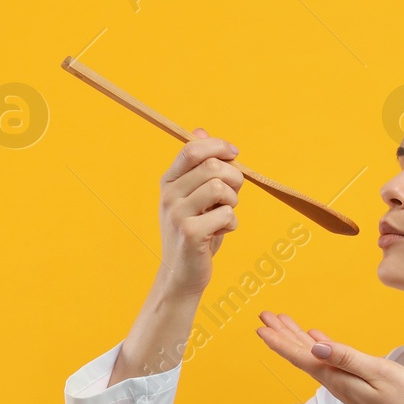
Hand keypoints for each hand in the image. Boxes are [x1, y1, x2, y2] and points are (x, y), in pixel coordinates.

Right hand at [155, 128, 243, 297]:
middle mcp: (169, 195)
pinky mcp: (190, 233)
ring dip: (234, 201)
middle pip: (213, 167)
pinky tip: (221, 232)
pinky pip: (226, 214)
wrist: (181, 273)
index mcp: (169, 181)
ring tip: (225, 213)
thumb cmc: (194, 231)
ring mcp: (177, 214)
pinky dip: (232, 224)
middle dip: (234, 178)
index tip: (234, 154)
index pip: (192, 149)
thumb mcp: (194, 196)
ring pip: (221, 188)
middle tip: (233, 195)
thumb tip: (200, 130)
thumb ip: (199, 166)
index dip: (218, 146)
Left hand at [255, 311, 403, 403]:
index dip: (279, 339)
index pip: (300, 356)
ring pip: (312, 357)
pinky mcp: (354, 386)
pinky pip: (329, 362)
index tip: (261, 325)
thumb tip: (315, 347)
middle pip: (301, 355)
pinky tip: (316, 340)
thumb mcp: (378, 373)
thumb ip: (347, 358)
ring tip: (283, 321)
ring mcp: (344, 384)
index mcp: (336, 378)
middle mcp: (335, 382)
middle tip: (265, 315)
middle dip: (282, 334)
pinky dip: (319, 347)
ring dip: (297, 338)